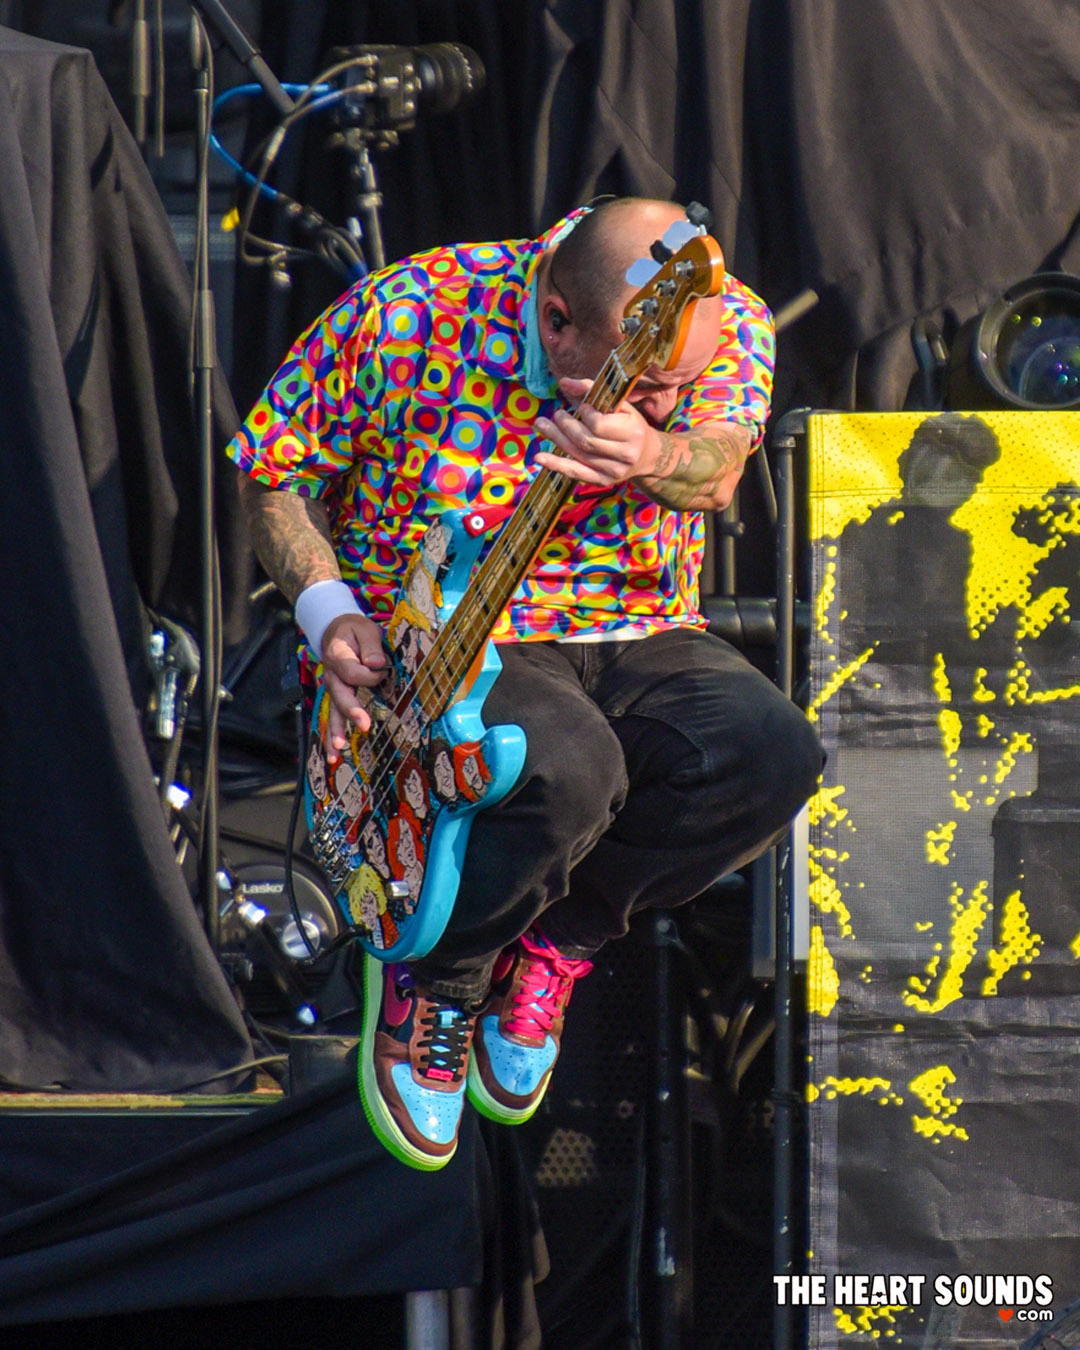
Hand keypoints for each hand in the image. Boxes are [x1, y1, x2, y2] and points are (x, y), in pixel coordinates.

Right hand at [319, 613, 387, 756]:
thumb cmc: (354, 631)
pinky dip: (332, 736)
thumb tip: (377, 664)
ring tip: (338, 749)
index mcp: (338, 655)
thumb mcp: (365, 629)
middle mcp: (331, 674)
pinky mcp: (335, 696)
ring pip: (332, 710)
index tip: (383, 671)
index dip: (369, 675)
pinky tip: (332, 755)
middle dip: (352, 711)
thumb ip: (371, 646)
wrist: (335, 630)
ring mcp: (331, 687)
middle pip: (340, 695)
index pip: (353, 672)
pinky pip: (332, 717)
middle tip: (364, 725)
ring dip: (336, 730)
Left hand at [533, 377, 660, 485]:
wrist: (646, 455)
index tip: (582, 407)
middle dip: (565, 425)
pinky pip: (576, 472)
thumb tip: (564, 382)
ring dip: (556, 438)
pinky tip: (539, 457)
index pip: (598, 424)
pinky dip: (556, 465)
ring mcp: (614, 471)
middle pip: (585, 440)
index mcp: (632, 432)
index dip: (585, 413)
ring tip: (541, 424)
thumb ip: (592, 390)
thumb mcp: (619, 404)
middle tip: (556, 414)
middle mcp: (625, 454)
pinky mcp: (603, 481)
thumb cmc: (629, 424)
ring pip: (578, 454)